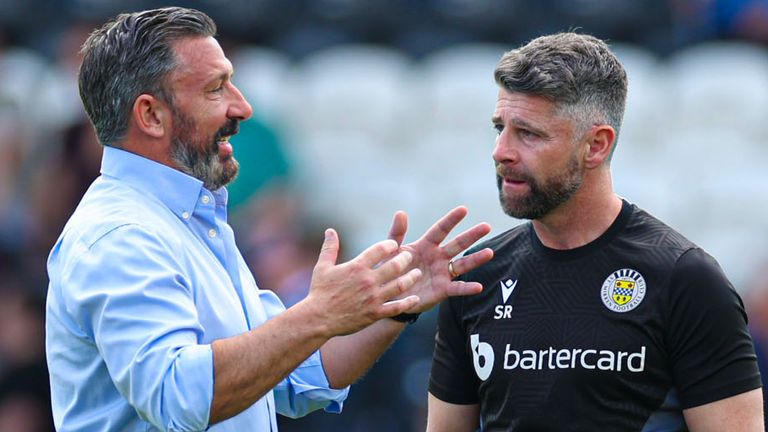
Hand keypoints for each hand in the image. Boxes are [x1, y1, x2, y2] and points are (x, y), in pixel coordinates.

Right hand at [304, 229, 422, 336]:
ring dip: (411, 278)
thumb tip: (330, 231)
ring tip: (417, 274)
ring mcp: (373, 298)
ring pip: (400, 285)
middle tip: (409, 257)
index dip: (390, 245)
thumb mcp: (322, 267)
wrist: (318, 319)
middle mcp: (368, 281)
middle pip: (395, 266)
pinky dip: (408, 302)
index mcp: (357, 267)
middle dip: (405, 260)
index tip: (394, 245)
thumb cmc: (319, 292)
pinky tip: (416, 298)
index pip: (380, 250)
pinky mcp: (375, 313)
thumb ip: (330, 248)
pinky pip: (396, 307)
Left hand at [388, 206, 493, 312]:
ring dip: (476, 259)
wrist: (388, 295)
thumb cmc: (389, 269)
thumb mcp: (391, 251)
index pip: (441, 230)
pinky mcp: (442, 290)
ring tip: (489, 253)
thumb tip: (401, 212)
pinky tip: (478, 286)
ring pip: (462, 264)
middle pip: (457, 244)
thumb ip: (397, 233)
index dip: (451, 220)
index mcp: (426, 245)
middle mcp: (438, 257)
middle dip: (471, 236)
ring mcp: (442, 273)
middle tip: (486, 226)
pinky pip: (457, 288)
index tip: (463, 209)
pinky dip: (467, 288)